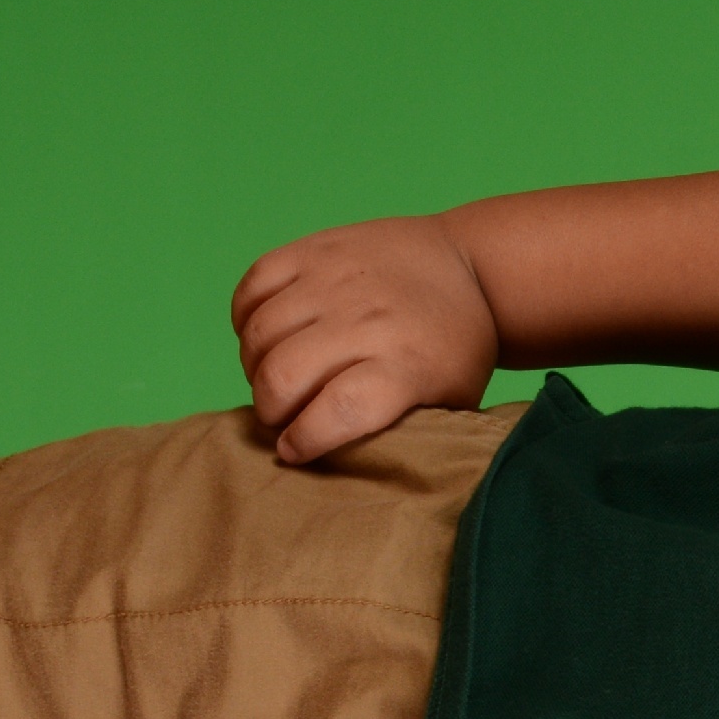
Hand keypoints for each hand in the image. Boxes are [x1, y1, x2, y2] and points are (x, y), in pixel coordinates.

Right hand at [229, 214, 499, 464]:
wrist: (473, 266)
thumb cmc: (454, 351)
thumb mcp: (452, 402)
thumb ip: (406, 434)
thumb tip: (348, 470)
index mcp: (409, 365)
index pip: (340, 410)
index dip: (304, 439)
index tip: (294, 450)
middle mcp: (370, 319)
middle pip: (284, 375)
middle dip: (269, 410)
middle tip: (279, 418)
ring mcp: (339, 277)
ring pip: (260, 334)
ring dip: (254, 368)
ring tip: (273, 379)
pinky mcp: (316, 248)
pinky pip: (253, 285)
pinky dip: (245, 319)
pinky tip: (265, 338)